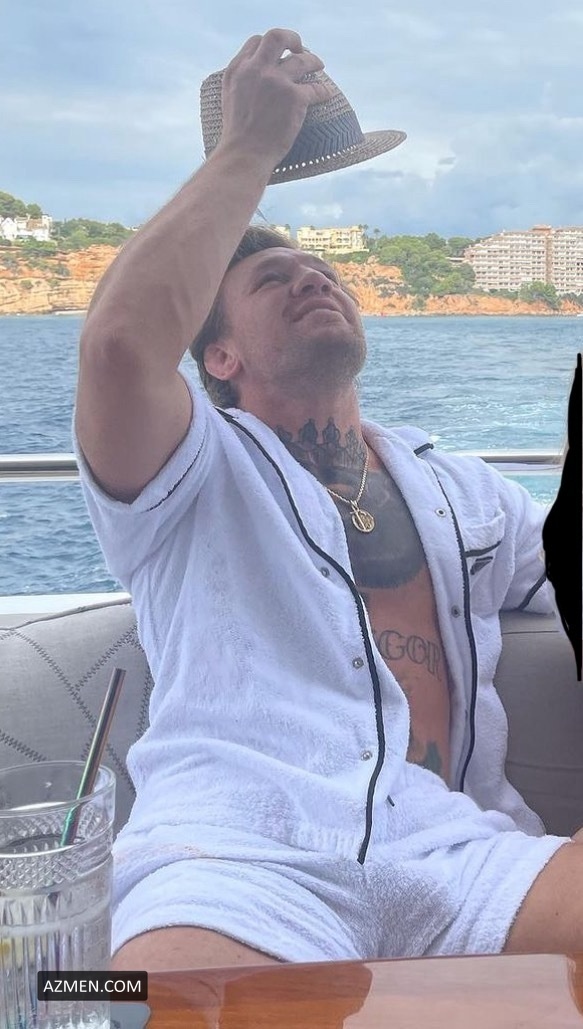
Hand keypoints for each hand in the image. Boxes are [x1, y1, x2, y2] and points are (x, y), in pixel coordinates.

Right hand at [218, 28, 332, 167]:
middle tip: (300, 48)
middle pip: (278, 37)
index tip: (279, 53)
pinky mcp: (295, 98)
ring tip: (319, 66)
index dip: (270, 46)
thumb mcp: (230, 98)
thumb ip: (242, 80)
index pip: (256, 42)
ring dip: (314, 61)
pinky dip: (323, 91)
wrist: (244, 156)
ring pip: (302, 60)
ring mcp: (277, 82)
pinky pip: (316, 89)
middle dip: (293, 39)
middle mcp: (257, 70)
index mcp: (238, 70)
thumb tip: (257, 74)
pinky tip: (326, 94)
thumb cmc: (237, 136)